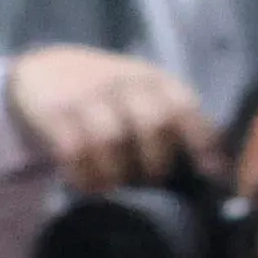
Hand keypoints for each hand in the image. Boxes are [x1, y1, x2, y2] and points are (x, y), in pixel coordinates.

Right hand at [6, 43, 216, 191]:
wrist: (43, 69)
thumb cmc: (106, 94)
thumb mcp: (142, 96)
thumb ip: (172, 123)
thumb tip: (213, 172)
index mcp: (155, 81)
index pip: (187, 107)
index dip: (203, 143)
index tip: (212, 175)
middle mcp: (126, 84)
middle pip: (155, 124)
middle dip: (157, 162)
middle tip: (150, 184)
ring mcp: (89, 95)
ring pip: (113, 139)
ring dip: (117, 173)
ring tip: (116, 188)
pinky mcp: (56, 112)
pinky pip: (74, 149)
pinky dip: (84, 175)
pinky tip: (88, 184)